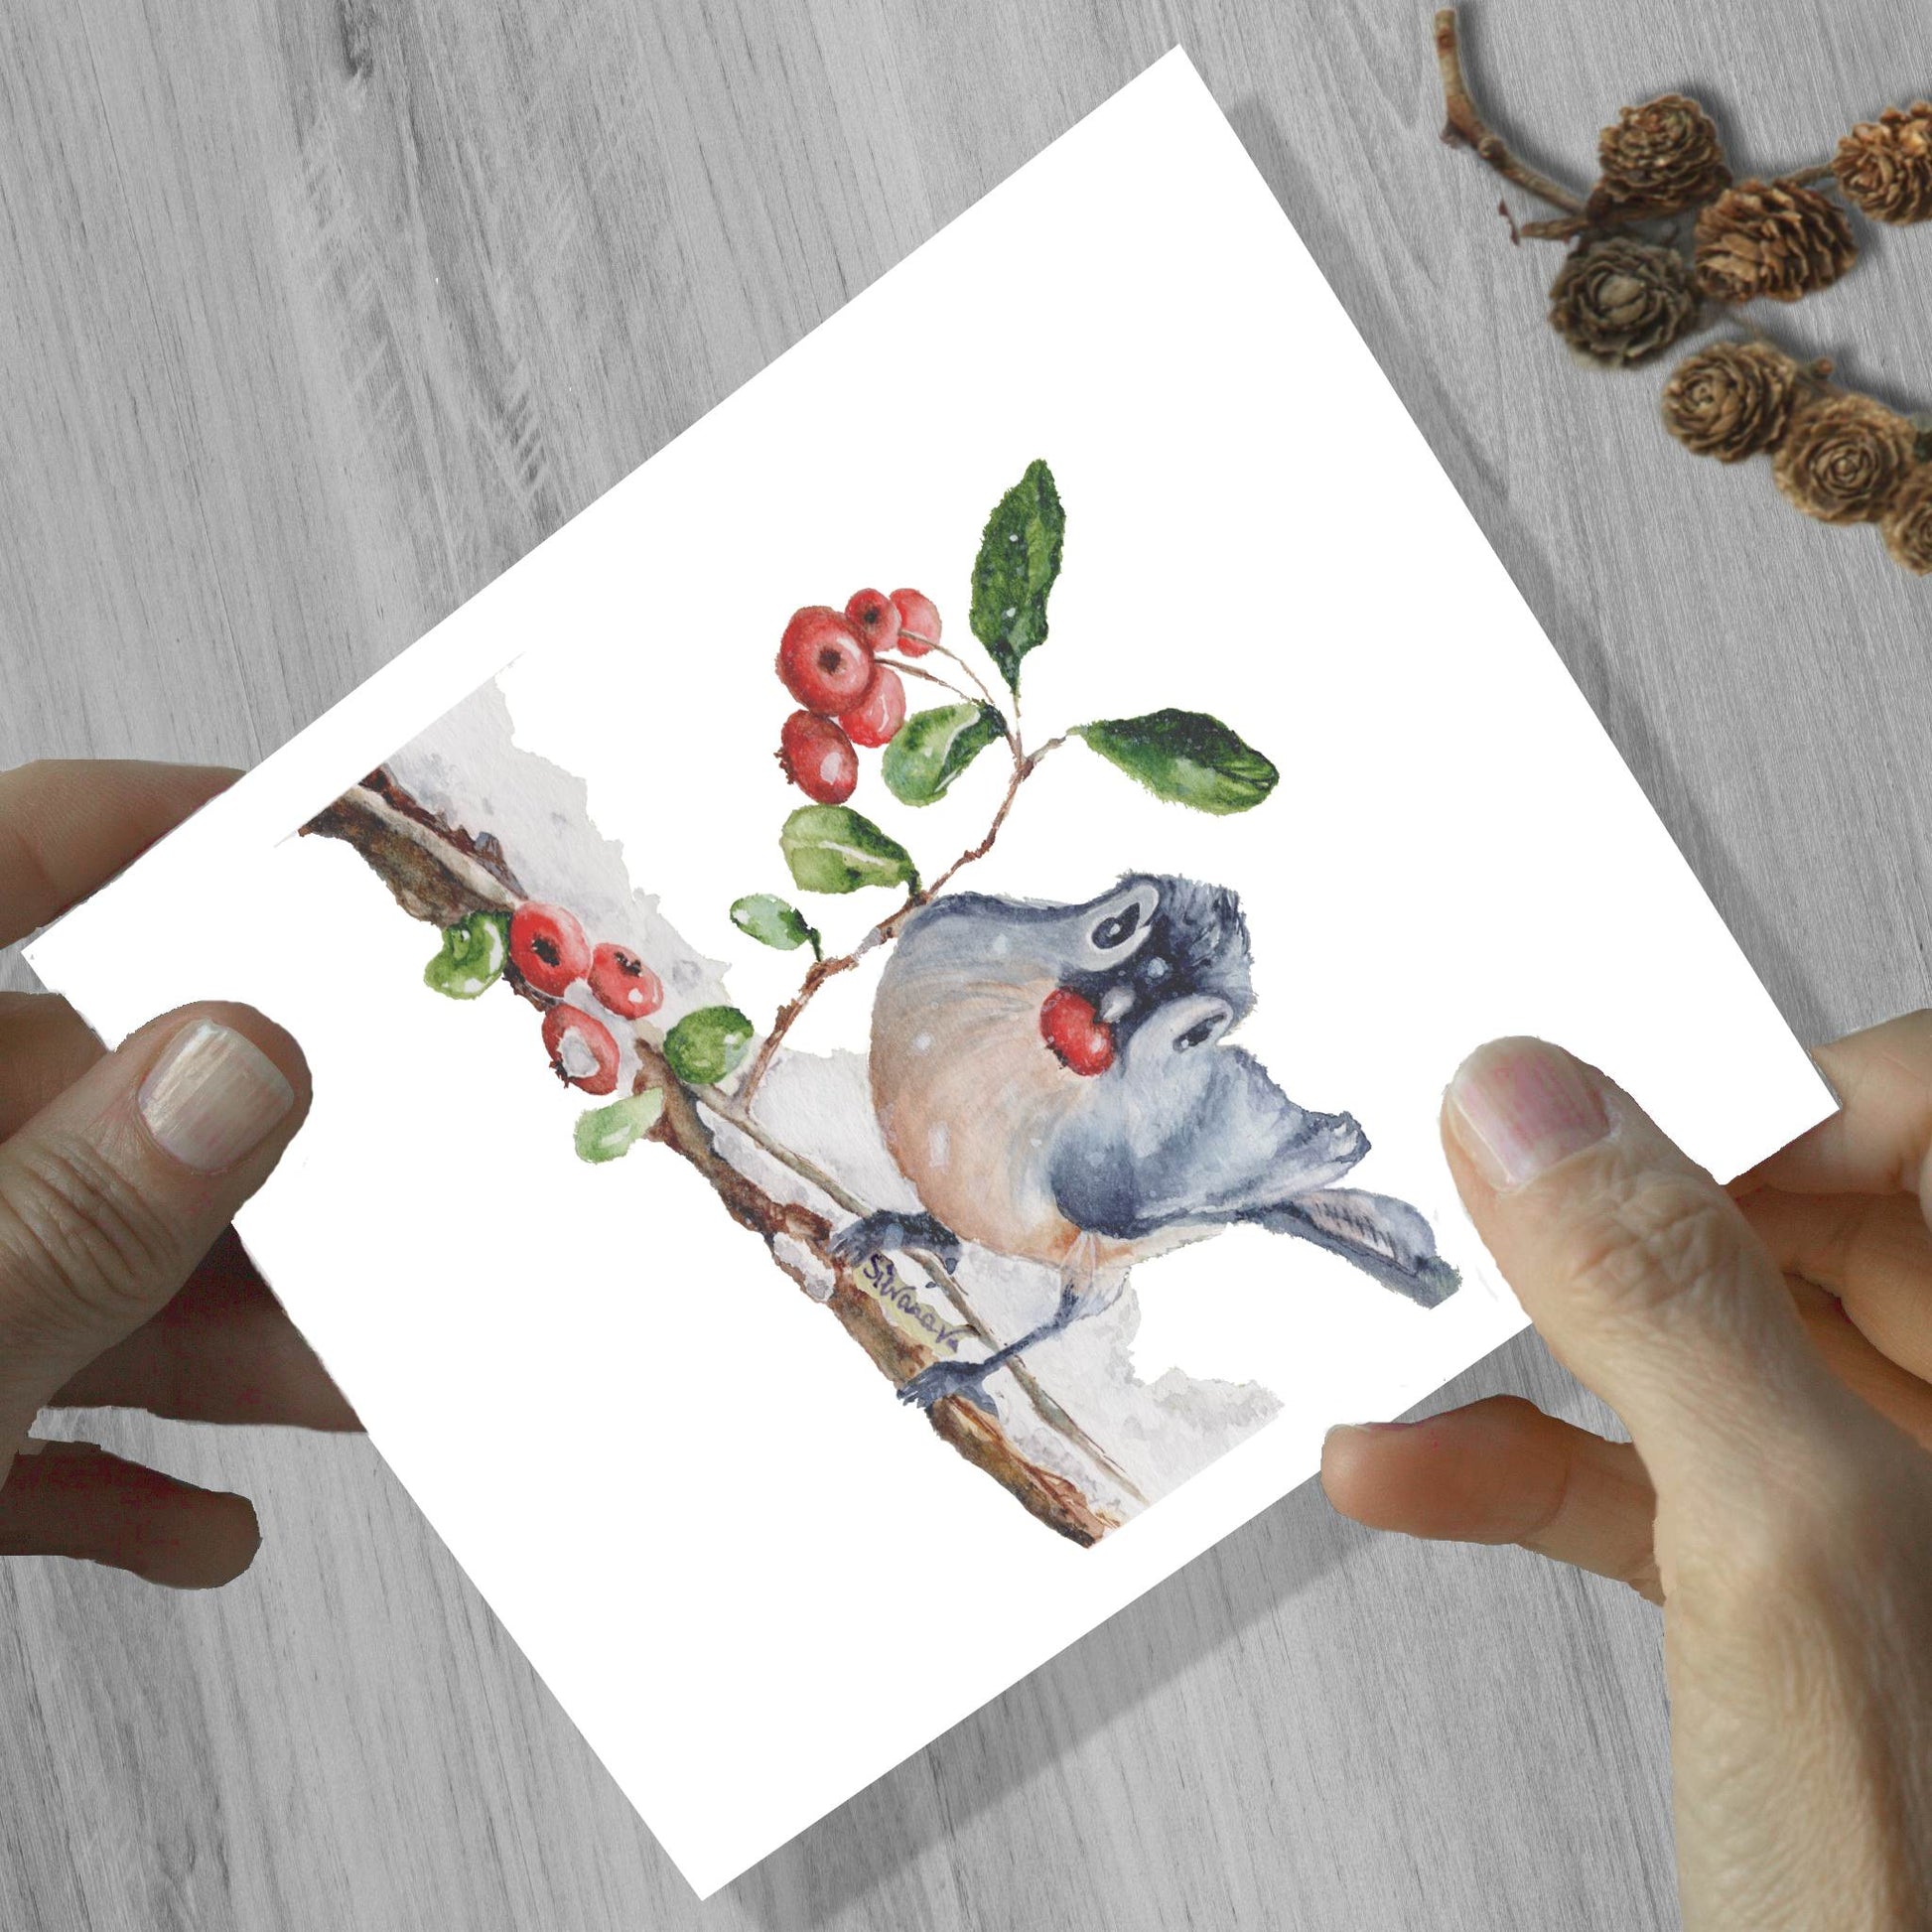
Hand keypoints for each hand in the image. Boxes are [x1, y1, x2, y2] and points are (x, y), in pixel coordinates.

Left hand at [0, 761, 353, 1588]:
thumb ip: (67, 1213)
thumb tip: (235, 1063)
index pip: (1, 867)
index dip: (146, 829)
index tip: (294, 840)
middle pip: (79, 1111)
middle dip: (251, 1178)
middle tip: (382, 1199)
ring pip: (61, 1276)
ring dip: (213, 1346)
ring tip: (340, 1387)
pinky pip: (4, 1426)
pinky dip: (104, 1480)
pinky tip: (195, 1526)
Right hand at [1321, 1023, 1931, 1925]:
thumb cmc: (1915, 1894)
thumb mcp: (1787, 1563)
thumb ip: (1671, 1310)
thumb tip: (1531, 1109)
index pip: (1918, 1113)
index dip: (1769, 1093)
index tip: (1606, 1111)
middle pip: (1787, 1214)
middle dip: (1601, 1208)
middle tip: (1478, 1193)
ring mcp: (1883, 1506)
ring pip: (1695, 1347)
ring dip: (1521, 1346)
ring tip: (1411, 1322)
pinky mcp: (1786, 1598)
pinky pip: (1644, 1479)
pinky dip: (1513, 1467)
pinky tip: (1409, 1468)